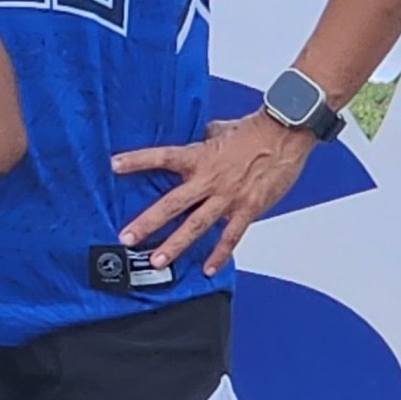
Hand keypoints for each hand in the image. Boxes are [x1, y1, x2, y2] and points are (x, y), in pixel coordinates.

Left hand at [111, 111, 316, 274]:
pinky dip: (219, 255)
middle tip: (127, 238)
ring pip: (196, 226)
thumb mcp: (219, 130)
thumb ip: (201, 141)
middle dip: (147, 222)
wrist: (287, 134)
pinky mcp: (248, 209)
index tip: (114, 165)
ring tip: (157, 261)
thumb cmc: (254, 130)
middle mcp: (210, 180)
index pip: (162, 157)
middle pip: (172, 204)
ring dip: (175, 245)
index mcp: (200, 156)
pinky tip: (207, 269)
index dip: (137, 160)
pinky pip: (230, 237)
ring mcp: (228, 198)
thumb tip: (189, 139)